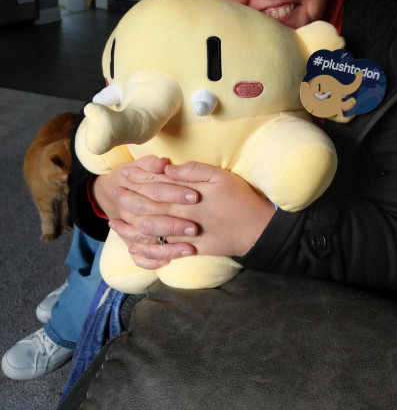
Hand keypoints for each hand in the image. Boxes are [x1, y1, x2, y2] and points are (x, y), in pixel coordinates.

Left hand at [98, 159, 274, 269]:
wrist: (257, 230)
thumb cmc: (241, 199)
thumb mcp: (221, 177)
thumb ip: (193, 172)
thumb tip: (168, 169)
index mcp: (187, 195)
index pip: (157, 184)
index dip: (140, 178)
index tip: (125, 172)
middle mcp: (182, 215)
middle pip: (149, 206)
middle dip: (130, 199)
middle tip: (115, 193)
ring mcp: (185, 235)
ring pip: (151, 230)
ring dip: (131, 226)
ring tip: (114, 222)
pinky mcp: (191, 249)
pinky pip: (164, 252)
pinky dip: (147, 251)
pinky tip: (134, 248)